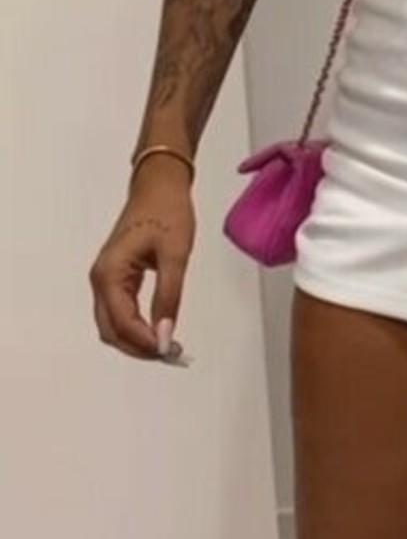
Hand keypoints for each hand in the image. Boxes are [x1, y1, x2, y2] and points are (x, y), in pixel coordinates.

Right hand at [89, 161, 194, 362]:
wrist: (158, 186)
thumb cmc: (167, 213)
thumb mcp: (175, 256)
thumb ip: (169, 297)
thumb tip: (165, 336)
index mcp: (110, 273)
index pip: (122, 322)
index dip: (145, 343)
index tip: (172, 351)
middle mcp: (100, 279)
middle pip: (111, 330)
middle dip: (139, 347)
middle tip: (172, 353)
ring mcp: (105, 278)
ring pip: (113, 325)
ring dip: (136, 340)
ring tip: (168, 345)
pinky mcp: (114, 277)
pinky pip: (119, 312)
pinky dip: (136, 327)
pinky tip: (158, 330)